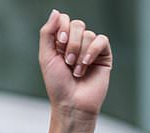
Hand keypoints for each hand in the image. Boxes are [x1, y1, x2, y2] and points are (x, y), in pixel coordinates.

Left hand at [39, 10, 112, 132]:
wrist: (72, 104)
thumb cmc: (57, 85)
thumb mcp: (46, 57)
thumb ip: (47, 33)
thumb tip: (56, 12)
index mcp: (61, 42)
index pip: (63, 20)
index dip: (61, 29)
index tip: (58, 45)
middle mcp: (76, 43)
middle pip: (77, 24)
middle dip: (70, 43)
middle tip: (67, 62)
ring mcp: (90, 49)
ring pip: (88, 34)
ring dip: (79, 53)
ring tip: (76, 71)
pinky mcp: (103, 55)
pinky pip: (101, 40)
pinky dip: (92, 51)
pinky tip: (86, 65)